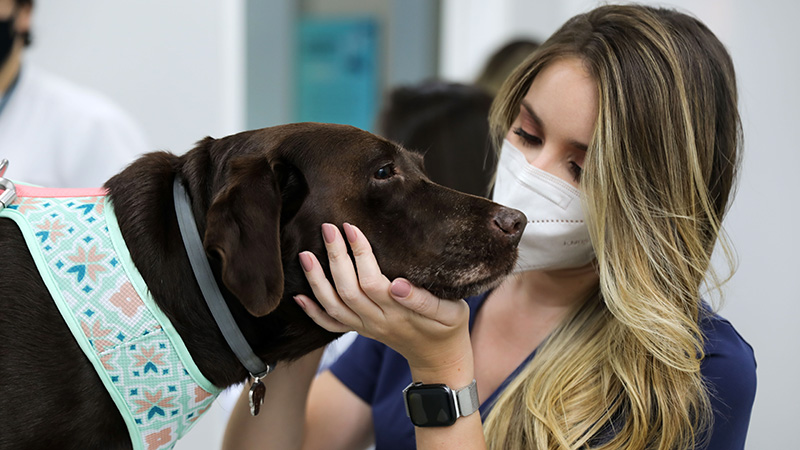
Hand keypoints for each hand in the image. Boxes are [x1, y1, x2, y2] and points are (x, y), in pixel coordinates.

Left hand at [294, 223, 472, 375]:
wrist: (439, 358)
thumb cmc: (448, 327)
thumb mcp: (450, 312)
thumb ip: (425, 300)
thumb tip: (397, 284)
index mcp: (400, 312)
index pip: (372, 281)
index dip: (360, 254)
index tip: (351, 228)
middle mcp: (378, 321)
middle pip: (348, 290)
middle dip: (335, 257)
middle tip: (327, 228)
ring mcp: (366, 327)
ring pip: (334, 307)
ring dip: (317, 281)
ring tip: (305, 255)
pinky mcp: (361, 331)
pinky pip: (332, 325)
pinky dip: (313, 313)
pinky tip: (298, 296)